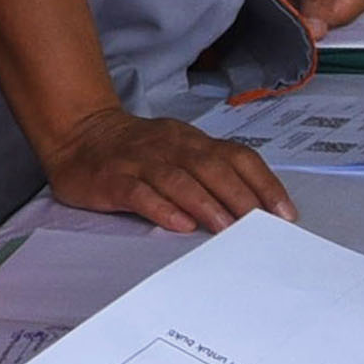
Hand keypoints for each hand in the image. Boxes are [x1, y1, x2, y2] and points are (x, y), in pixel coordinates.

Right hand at [39, 102, 297, 230]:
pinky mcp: (113, 180)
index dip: (263, 183)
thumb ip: (209, 172)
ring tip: (227, 229)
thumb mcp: (177, 152)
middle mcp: (171, 147)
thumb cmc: (136, 151)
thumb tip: (252, 208)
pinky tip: (179, 225)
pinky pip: (140, 193)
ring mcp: (140, 162)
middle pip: (212, 168)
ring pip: (179, 180)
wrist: (78, 134)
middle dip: (241, 197)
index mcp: (192, 141)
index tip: (285, 213)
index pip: (237, 156)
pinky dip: (161, 208)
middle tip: (262, 227)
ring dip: (206, 204)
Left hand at [266, 0, 363, 32]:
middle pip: (315, 25)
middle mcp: (339, 1)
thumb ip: (317, 3)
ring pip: (297, 19)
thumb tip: (315, 34)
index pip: (333, 24)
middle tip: (285, 1)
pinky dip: (273, 5)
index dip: (312, 22)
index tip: (295, 10)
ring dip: (283, 11)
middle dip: (297, 17)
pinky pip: (282, 9)